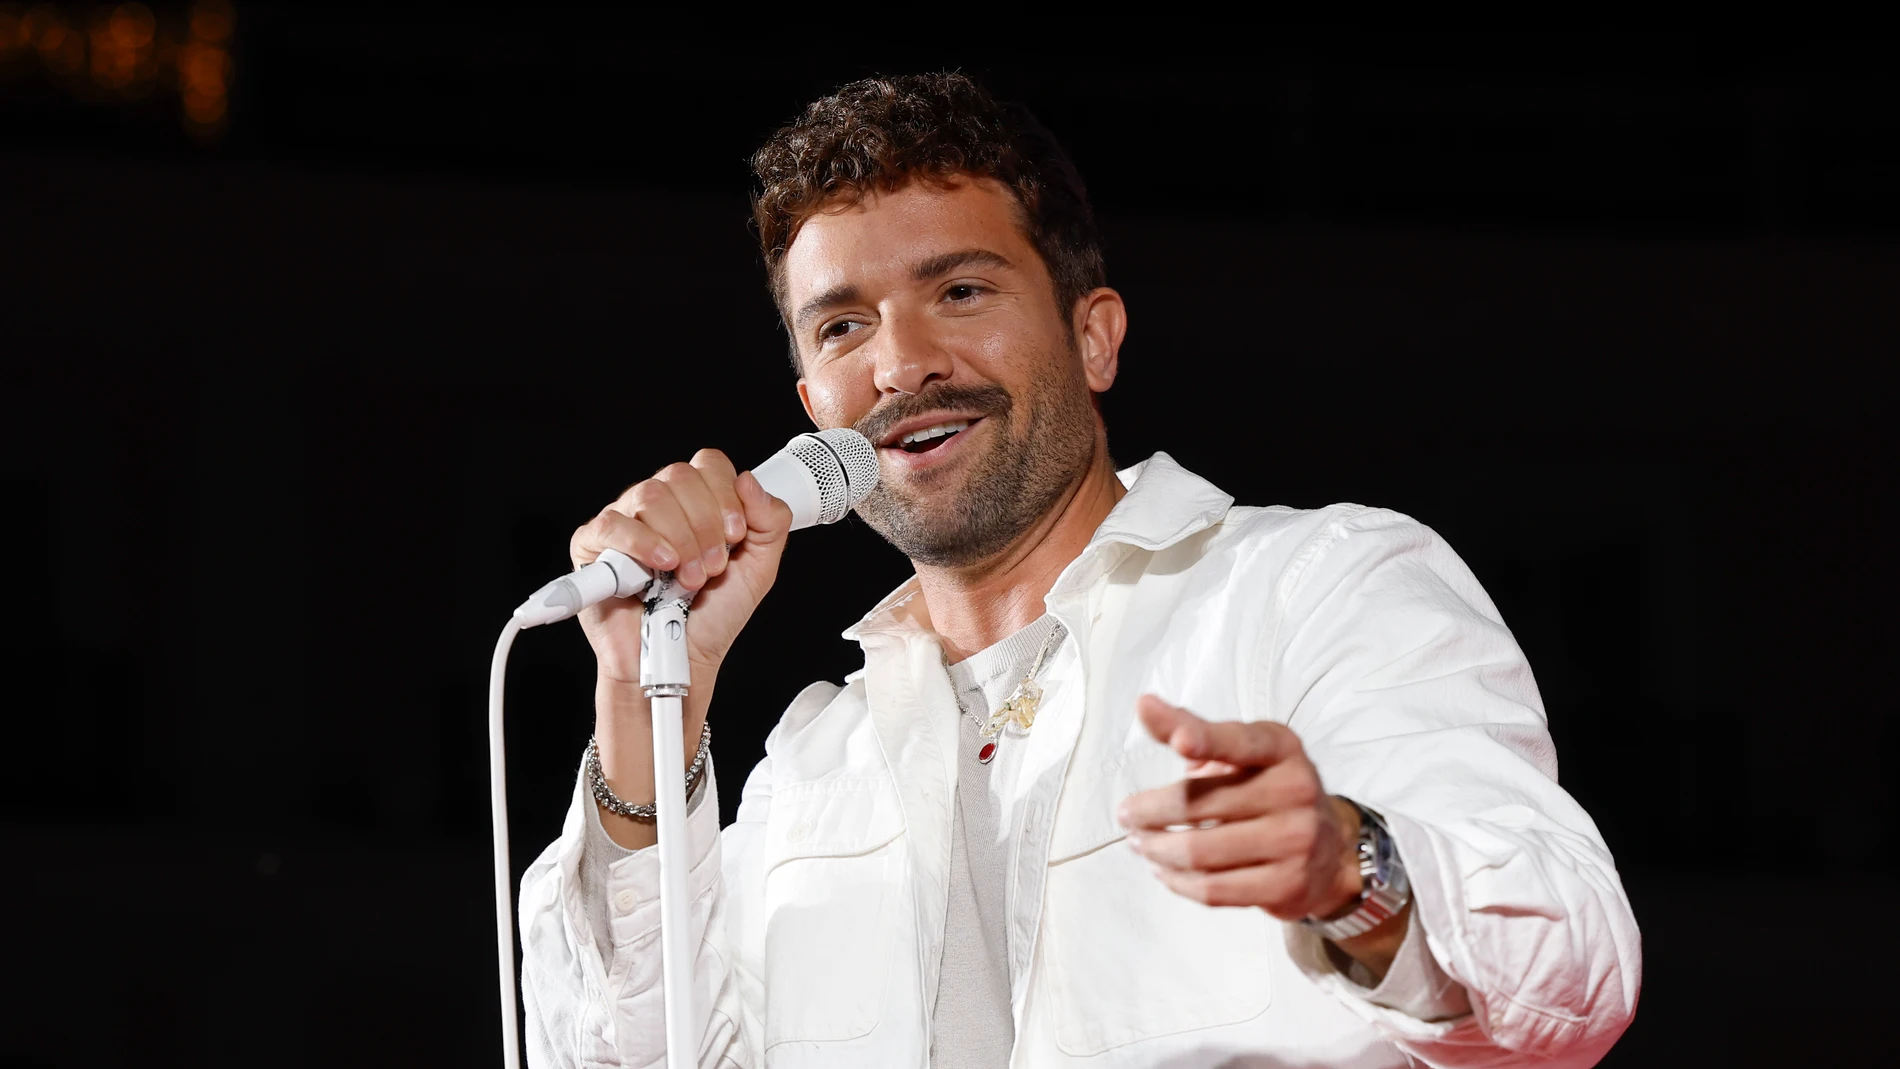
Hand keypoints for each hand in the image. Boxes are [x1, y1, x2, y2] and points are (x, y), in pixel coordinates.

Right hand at [568, 450, 794, 684]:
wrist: (681, 662)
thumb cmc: (712, 618)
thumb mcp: (758, 570)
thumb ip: (769, 523)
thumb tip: (749, 480)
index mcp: (695, 503)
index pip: (708, 465)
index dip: (725, 495)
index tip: (735, 535)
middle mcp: (658, 506)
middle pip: (679, 476)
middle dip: (705, 525)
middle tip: (712, 568)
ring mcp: (624, 522)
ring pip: (650, 495)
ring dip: (680, 540)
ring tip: (687, 579)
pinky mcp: (592, 545)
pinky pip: (612, 524)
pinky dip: (641, 543)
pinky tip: (660, 565)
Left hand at [1117, 696, 1362, 921]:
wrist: (1330, 848)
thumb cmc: (1268, 788)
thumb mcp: (1241, 749)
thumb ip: (1191, 727)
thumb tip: (1143, 704)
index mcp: (1280, 749)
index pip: (1238, 742)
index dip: (1206, 740)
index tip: (1178, 742)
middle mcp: (1294, 791)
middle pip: (1198, 804)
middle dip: (1148, 812)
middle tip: (1126, 815)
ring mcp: (1294, 841)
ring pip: (1200, 852)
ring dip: (1156, 849)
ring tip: (1140, 843)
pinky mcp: (1286, 885)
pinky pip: (1213, 889)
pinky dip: (1177, 882)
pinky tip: (1163, 871)